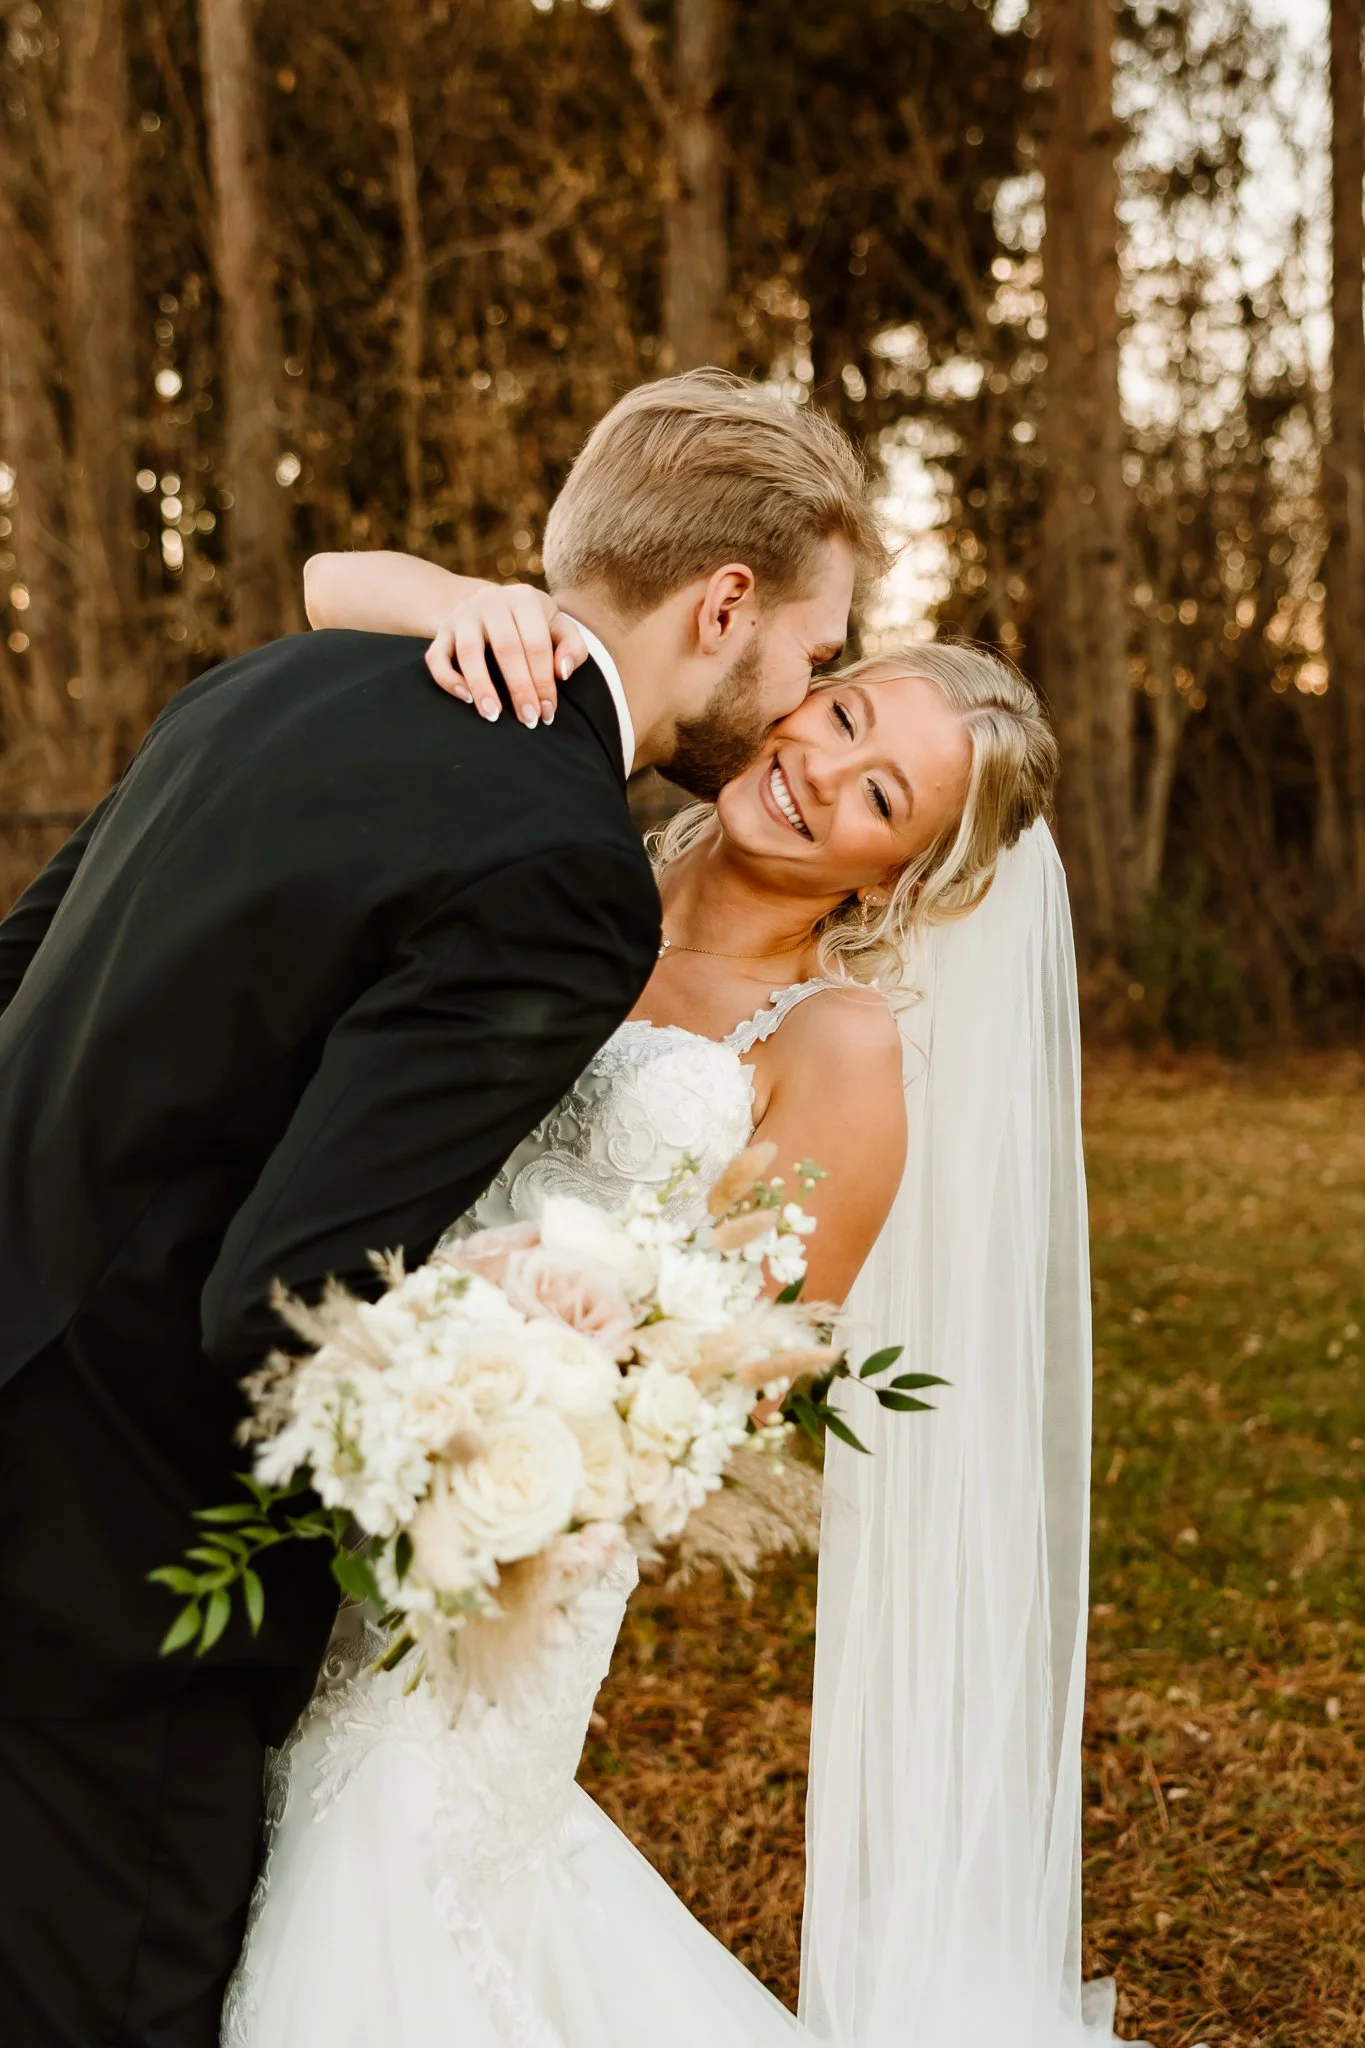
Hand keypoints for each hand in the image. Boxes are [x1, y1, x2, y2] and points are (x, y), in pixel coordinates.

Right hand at [425, 582, 589, 727]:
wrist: (490, 605)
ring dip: (482, 686)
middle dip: (519, 688)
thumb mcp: (558, 626)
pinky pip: (436, 657)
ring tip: (493, 715)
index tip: (548, 712)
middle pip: (506, 648)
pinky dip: (448, 679)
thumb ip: (572, 647)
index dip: (544, 681)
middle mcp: (491, 601)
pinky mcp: (442, 631)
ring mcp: (463, 615)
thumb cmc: (531, 624)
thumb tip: (561, 672)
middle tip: (528, 720)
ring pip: (469, 652)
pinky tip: (466, 698)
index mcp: (524, 598)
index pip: (537, 644)